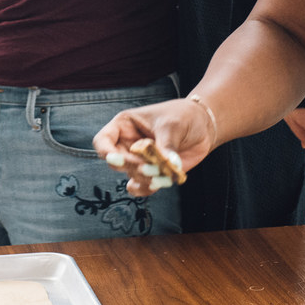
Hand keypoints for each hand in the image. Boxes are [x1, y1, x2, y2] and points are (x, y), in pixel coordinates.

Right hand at [93, 97, 218, 196]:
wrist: (202, 126)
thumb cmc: (183, 116)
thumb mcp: (172, 124)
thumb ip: (166, 144)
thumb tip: (169, 164)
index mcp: (125, 126)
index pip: (103, 140)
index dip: (106, 152)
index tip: (117, 159)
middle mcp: (128, 144)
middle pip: (116, 163)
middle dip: (133, 167)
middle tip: (151, 168)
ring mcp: (139, 160)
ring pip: (131, 176)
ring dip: (145, 179)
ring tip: (163, 174)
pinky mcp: (152, 173)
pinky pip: (142, 187)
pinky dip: (149, 188)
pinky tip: (162, 183)